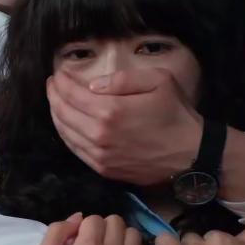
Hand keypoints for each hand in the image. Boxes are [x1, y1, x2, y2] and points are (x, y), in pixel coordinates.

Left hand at [47, 68, 201, 185]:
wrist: (192, 154)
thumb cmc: (177, 114)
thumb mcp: (158, 81)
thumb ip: (123, 78)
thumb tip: (92, 85)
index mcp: (111, 111)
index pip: (72, 94)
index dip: (60, 83)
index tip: (57, 74)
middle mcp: (100, 135)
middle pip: (63, 113)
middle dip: (53, 96)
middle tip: (52, 85)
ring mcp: (101, 156)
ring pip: (65, 133)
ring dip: (56, 116)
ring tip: (55, 102)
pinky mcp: (105, 170)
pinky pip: (76, 151)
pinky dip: (66, 135)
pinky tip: (66, 125)